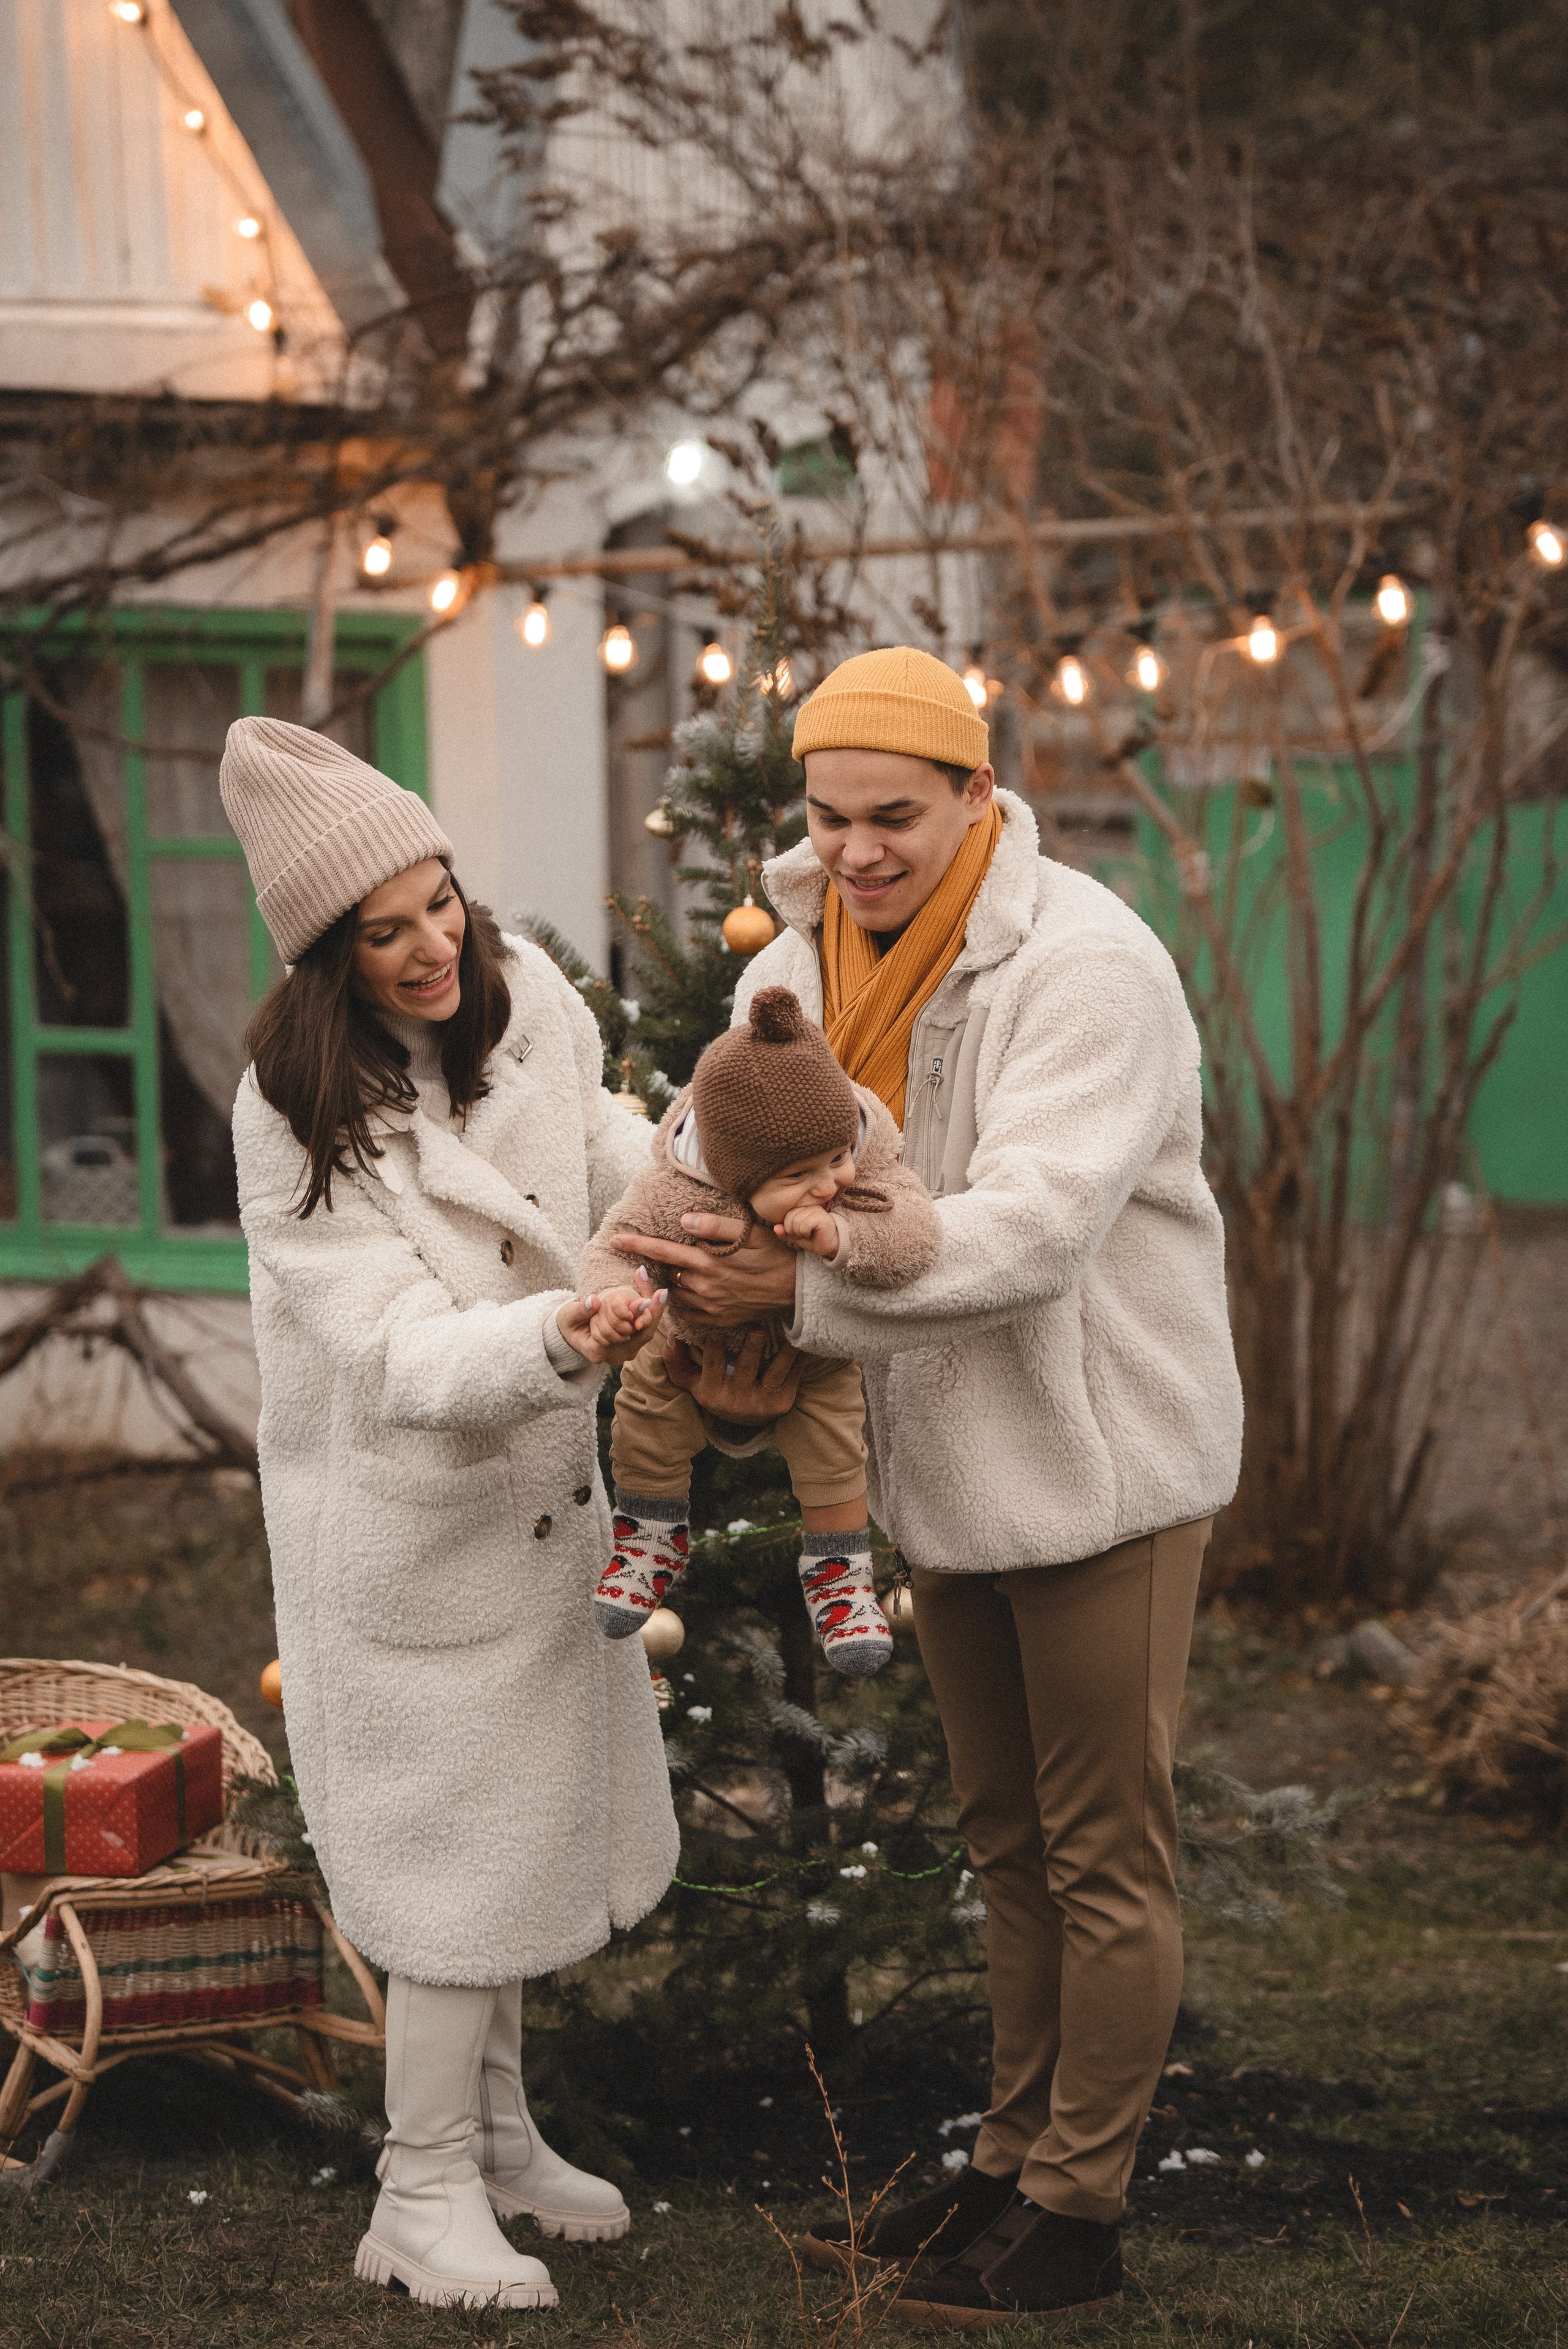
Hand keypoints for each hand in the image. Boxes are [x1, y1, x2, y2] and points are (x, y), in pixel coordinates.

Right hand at [557, 1268, 667, 1366]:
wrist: (572, 1333)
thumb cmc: (569, 1324)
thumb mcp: (568, 1316)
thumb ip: (580, 1310)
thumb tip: (594, 1301)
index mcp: (596, 1351)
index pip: (619, 1334)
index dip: (634, 1316)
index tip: (645, 1300)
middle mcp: (614, 1357)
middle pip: (641, 1336)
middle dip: (651, 1313)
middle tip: (660, 1293)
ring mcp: (624, 1353)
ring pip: (646, 1333)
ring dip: (653, 1313)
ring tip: (660, 1293)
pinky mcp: (631, 1346)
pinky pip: (645, 1330)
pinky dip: (650, 1315)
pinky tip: (656, 1298)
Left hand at [608, 1215, 796, 1325]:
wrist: (799, 1289)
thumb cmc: (776, 1253)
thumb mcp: (751, 1233)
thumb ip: (716, 1226)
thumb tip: (684, 1222)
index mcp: (708, 1263)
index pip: (663, 1253)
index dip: (637, 1245)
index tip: (615, 1240)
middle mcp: (704, 1287)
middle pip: (666, 1275)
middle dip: (655, 1266)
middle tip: (650, 1256)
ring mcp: (711, 1307)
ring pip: (676, 1293)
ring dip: (670, 1282)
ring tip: (674, 1271)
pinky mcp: (719, 1320)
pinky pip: (690, 1312)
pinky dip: (684, 1300)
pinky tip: (690, 1290)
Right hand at [662, 1325, 803, 1423]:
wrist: (743, 1421)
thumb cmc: (714, 1389)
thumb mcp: (690, 1379)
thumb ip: (675, 1358)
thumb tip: (672, 1335)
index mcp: (711, 1391)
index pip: (712, 1363)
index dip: (716, 1343)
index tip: (720, 1322)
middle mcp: (735, 1400)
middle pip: (746, 1369)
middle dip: (752, 1347)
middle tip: (757, 1327)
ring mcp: (761, 1403)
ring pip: (774, 1374)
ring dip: (783, 1352)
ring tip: (789, 1333)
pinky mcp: (782, 1404)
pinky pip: (792, 1377)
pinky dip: (798, 1358)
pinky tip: (802, 1340)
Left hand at [776, 1203, 841, 1259]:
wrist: (832, 1245)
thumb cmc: (815, 1239)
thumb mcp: (797, 1237)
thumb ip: (785, 1232)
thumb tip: (775, 1228)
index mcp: (802, 1208)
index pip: (786, 1216)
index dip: (790, 1229)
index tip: (801, 1232)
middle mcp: (808, 1206)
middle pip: (788, 1219)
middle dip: (794, 1231)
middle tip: (806, 1234)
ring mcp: (814, 1209)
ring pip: (795, 1222)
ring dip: (801, 1233)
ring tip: (810, 1233)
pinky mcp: (820, 1215)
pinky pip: (803, 1225)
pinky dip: (806, 1233)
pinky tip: (814, 1233)